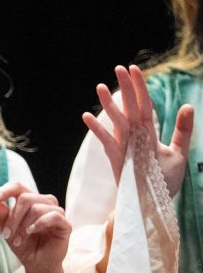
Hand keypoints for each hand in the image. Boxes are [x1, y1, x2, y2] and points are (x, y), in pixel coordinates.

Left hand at [0, 181, 69, 272]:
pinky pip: (53, 216)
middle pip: (26, 198)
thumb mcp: (7, 230)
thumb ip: (1, 215)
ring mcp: (56, 212)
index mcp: (30, 201)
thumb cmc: (23, 245)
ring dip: (23, 226)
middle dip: (13, 218)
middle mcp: (44, 203)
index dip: (7, 189)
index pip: (19, 186)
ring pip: (37, 208)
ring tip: (17, 240)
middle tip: (6, 235)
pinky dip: (39, 223)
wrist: (35, 264)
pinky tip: (31, 231)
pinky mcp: (65, 224)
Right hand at [84, 65, 193, 196]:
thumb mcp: (179, 153)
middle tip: (118, 68)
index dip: (140, 87)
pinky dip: (97, 129)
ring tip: (99, 87)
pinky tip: (86, 117)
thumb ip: (182, 130)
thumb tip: (187, 105)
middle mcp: (134, 136)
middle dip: (124, 88)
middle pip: (129, 107)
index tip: (134, 69)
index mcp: (149, 132)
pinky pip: (105, 141)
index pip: (145, 104)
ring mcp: (124, 147)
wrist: (154, 204)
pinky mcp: (116, 159)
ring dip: (107, 105)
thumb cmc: (165, 181)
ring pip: (115, 121)